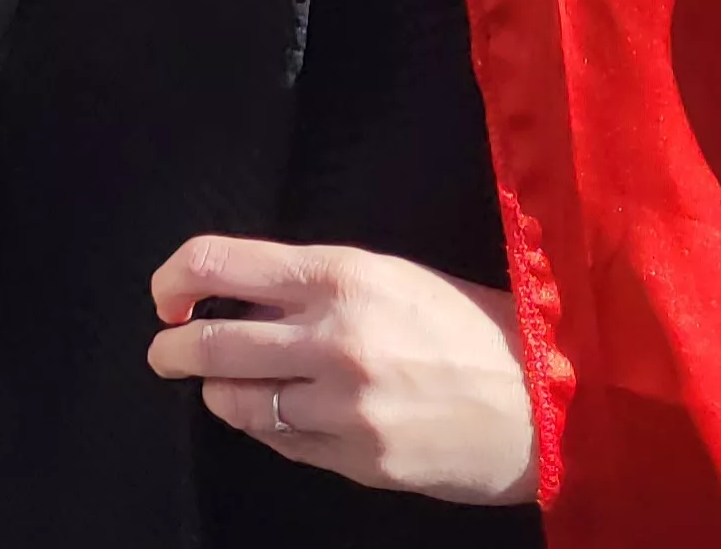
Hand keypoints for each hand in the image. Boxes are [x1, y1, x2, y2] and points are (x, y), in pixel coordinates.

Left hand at [147, 237, 536, 505]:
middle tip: (169, 351)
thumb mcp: (388, 276)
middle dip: (172, 349)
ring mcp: (343, 405)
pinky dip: (267, 428)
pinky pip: (278, 443)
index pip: (213, 263)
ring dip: (221, 393)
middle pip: (205, 343)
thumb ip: (307, 284)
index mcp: (339, 276)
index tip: (166, 298)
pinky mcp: (357, 458)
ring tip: (234, 387)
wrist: (554, 399)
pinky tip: (285, 415)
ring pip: (232, 402)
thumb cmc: (470, 326)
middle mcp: (333, 338)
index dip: (171, 279)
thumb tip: (229, 297)